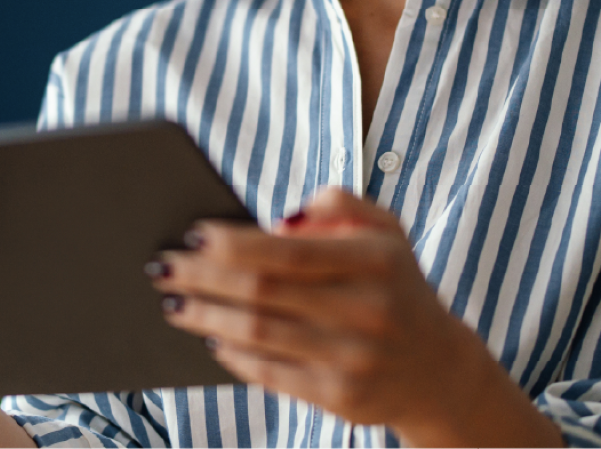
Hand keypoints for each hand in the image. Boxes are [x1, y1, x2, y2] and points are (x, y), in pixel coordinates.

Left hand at [148, 187, 561, 448]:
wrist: (438, 369)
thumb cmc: (394, 283)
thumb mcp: (385, 228)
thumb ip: (340, 202)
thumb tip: (279, 219)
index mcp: (373, 261)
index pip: (287, 250)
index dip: (233, 242)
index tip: (192, 233)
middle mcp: (366, 310)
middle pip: (262, 291)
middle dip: (203, 277)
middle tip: (162, 265)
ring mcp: (353, 359)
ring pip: (259, 334)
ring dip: (205, 316)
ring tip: (172, 301)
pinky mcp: (341, 399)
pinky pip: (271, 374)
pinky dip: (233, 354)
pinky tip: (209, 336)